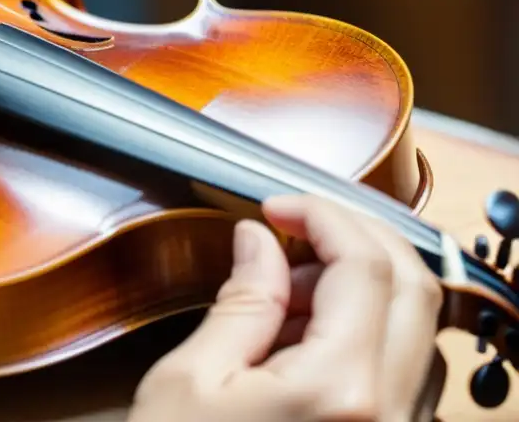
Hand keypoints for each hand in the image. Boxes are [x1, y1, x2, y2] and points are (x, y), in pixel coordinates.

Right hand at [130, 195, 444, 420]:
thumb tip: (260, 240)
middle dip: (358, 237)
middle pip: (417, 287)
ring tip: (290, 292)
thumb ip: (242, 300)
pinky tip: (307, 334)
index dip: (322, 215)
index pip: (366, 265)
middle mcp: (390, 418)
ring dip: (362, 285)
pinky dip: (366, 329)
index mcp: (339, 393)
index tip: (279, 207)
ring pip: (418, 327)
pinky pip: (403, 368)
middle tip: (298, 229)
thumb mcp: (191, 380)